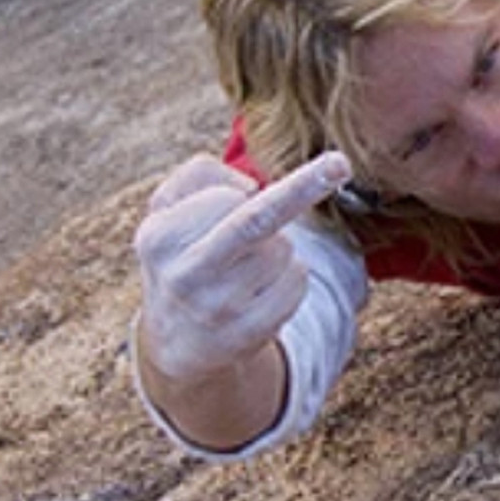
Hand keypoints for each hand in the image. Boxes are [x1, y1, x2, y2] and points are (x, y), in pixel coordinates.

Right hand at [133, 151, 349, 381]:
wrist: (180, 337)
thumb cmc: (184, 252)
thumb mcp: (169, 209)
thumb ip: (199, 174)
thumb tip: (248, 187)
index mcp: (159, 238)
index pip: (224, 197)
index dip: (239, 193)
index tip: (253, 186)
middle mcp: (185, 276)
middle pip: (256, 221)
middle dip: (302, 187)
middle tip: (340, 163)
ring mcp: (218, 309)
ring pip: (284, 249)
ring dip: (278, 247)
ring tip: (245, 267)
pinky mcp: (249, 333)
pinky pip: (297, 281)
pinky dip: (290, 275)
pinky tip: (260, 290)